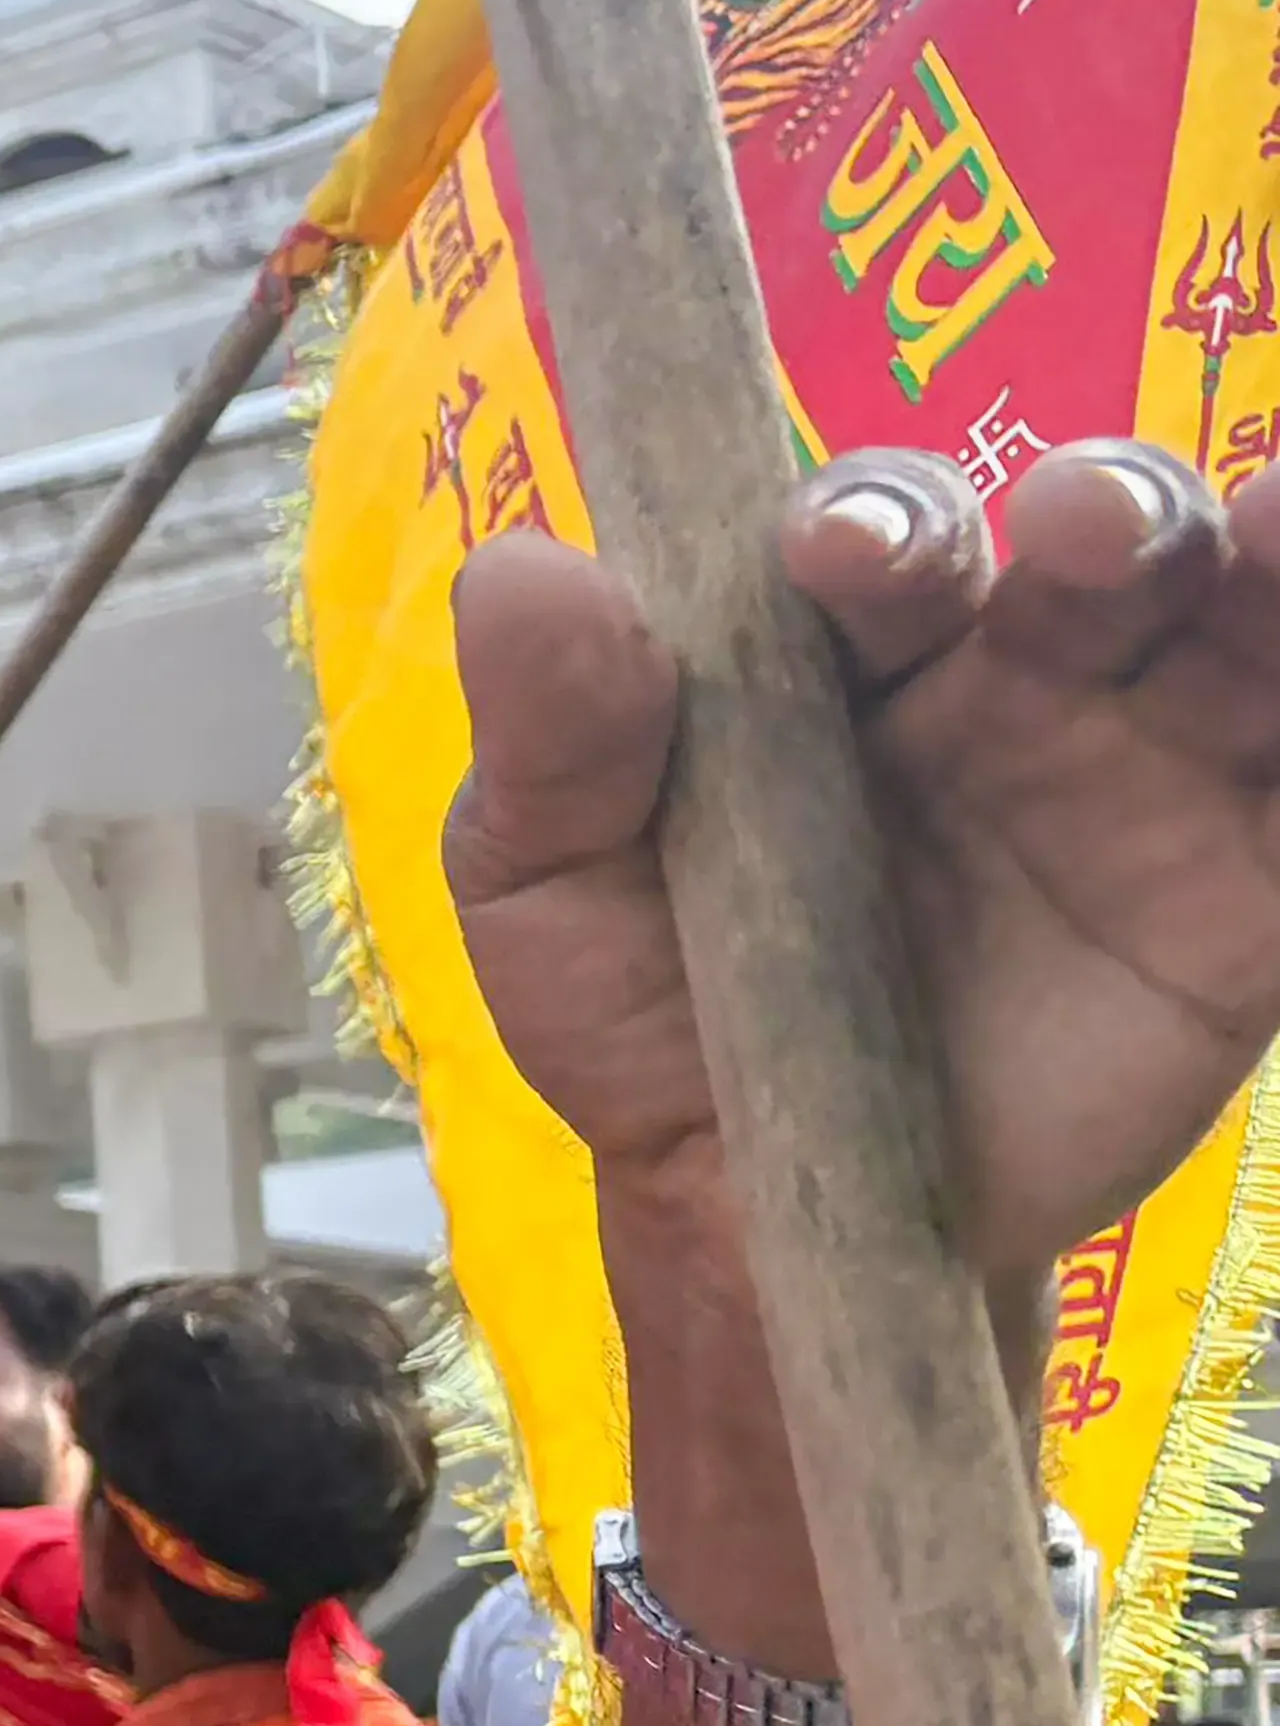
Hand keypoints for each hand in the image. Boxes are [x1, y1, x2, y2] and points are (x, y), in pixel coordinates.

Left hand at [447, 442, 1279, 1307]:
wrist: (767, 1217)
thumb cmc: (648, 1008)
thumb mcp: (550, 885)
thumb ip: (551, 741)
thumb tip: (521, 574)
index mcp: (842, 642)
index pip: (880, 534)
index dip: (873, 520)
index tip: (841, 553)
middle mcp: (1014, 671)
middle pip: (1094, 541)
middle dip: (1104, 508)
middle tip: (1090, 530)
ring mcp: (1145, 773)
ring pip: (1240, 629)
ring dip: (1269, 564)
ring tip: (1275, 533)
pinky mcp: (1246, 896)